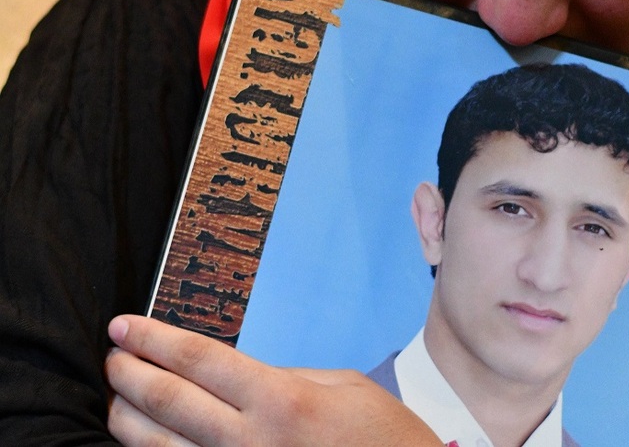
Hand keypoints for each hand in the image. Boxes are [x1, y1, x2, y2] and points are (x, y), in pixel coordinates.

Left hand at [105, 315, 440, 445]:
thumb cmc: (384, 438)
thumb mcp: (344, 387)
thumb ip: (285, 378)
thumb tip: (237, 378)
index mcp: (280, 400)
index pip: (199, 361)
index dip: (154, 340)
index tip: (124, 326)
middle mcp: (249, 442)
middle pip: (167, 405)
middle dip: (128, 376)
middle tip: (112, 357)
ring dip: (127, 422)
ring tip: (116, 401)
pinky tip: (148, 443)